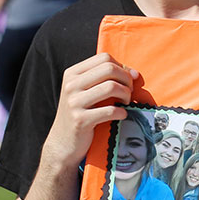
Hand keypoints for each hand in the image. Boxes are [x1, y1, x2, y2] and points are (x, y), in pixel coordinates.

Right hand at [44, 53, 136, 169]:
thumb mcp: (88, 91)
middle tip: (129, 93)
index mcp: (72, 74)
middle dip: (127, 80)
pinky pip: (110, 110)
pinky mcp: (80, 120)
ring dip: (126, 95)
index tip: (126, 81)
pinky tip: (121, 115)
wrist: (64, 142)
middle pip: (109, 69)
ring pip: (111, 87)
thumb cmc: (82, 113)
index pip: (104, 58)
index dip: (122, 67)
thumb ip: (107, 79)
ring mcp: (73, 102)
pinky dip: (122, 112)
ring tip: (126, 103)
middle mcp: (70, 85)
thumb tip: (134, 73)